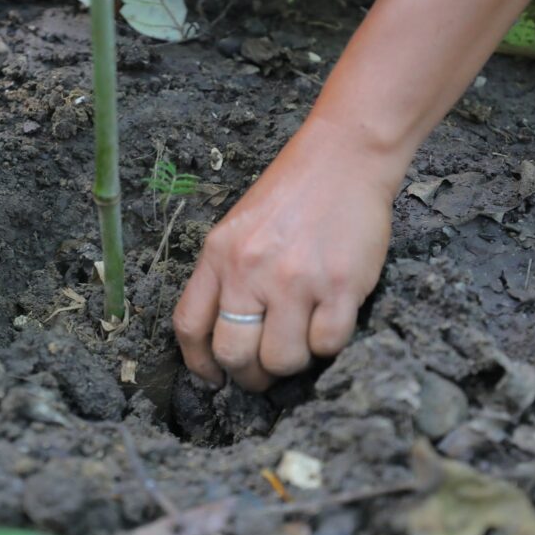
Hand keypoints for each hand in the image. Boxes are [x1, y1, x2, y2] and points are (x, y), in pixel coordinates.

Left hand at [173, 121, 400, 391]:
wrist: (344, 158)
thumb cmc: (291, 195)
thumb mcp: (238, 229)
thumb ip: (225, 277)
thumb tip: (223, 336)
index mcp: (219, 255)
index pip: (190, 326)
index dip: (199, 364)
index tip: (213, 376)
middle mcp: (250, 270)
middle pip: (234, 354)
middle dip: (248, 376)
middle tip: (263, 372)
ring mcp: (296, 280)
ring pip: (281, 359)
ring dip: (291, 363)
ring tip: (301, 340)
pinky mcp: (340, 286)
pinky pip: (327, 344)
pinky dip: (328, 344)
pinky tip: (329, 320)